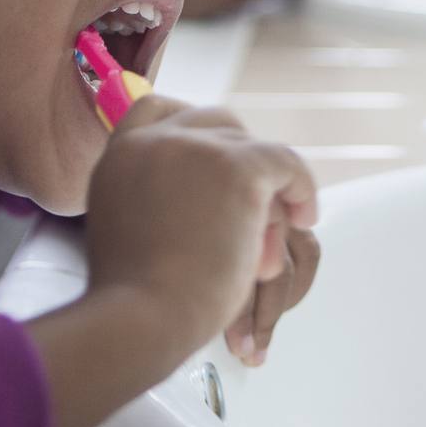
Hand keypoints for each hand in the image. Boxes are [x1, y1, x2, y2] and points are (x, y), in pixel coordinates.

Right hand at [80, 95, 318, 344]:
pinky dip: (301, 188)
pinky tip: (306, 216)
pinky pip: (284, 162)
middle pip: (215, 122)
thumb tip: (197, 196)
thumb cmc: (136, 299)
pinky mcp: (237, 169)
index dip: (192, 125)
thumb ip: (150, 198)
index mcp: (119, 156)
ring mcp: (195, 149)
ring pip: (251, 148)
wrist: (143, 318)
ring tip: (279, 228)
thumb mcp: (125, 231)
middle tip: (261, 195)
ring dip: (267, 186)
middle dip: (241, 156)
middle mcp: (154, 141)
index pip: (155, 108)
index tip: (215, 149)